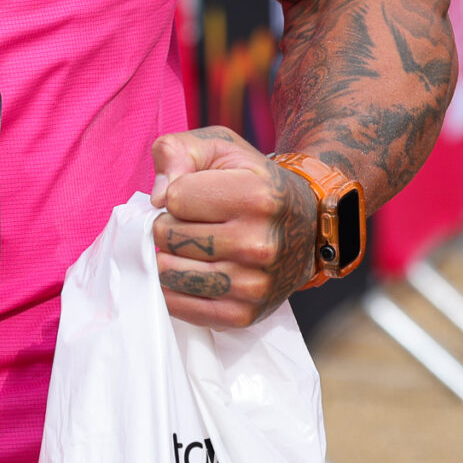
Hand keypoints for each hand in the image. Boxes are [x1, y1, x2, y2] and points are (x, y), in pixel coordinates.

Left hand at [149, 127, 318, 328]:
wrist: (305, 225)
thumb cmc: (254, 181)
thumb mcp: (220, 147)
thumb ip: (177, 152)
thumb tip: (157, 197)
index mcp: (258, 197)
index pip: (175, 198)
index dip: (176, 194)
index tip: (197, 195)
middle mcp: (260, 244)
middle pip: (169, 236)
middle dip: (171, 225)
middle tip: (194, 222)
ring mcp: (254, 284)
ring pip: (169, 272)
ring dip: (171, 257)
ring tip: (195, 245)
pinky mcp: (245, 315)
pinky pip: (180, 306)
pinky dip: (175, 288)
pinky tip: (192, 271)